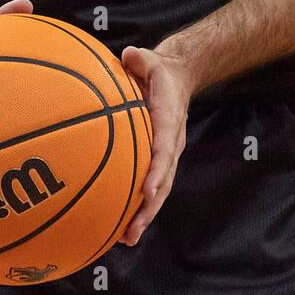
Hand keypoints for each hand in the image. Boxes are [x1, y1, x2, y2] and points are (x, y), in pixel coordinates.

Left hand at [117, 46, 193, 244]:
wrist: (177, 78)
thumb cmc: (158, 71)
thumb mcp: (151, 60)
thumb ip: (142, 59)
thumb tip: (130, 54)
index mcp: (169, 122)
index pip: (165, 150)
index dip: (158, 171)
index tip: (147, 191)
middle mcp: (171, 144)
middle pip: (164, 182)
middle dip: (149, 208)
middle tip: (132, 231)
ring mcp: (166, 155)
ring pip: (158, 191)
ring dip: (144, 216)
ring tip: (125, 240)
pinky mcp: (158, 160)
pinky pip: (149, 186)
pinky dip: (137, 206)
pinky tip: (117, 226)